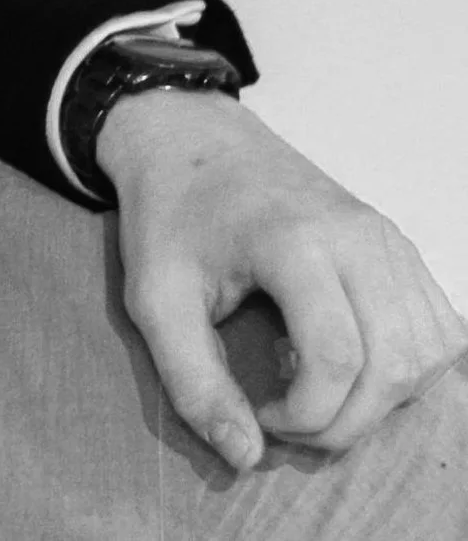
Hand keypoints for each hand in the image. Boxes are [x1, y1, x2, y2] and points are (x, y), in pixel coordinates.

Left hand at [98, 89, 467, 471]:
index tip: (260, 414)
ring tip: (314, 388)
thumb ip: (192, 379)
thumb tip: (244, 455)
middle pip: (395, 364)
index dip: (307, 415)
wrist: (189, 138)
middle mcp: (357, 236)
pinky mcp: (397, 245)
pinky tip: (347, 361)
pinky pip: (438, 327)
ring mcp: (386, 237)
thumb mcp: (154, 298)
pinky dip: (406, 367)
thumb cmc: (169, 215)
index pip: (338, 357)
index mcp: (294, 240)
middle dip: (346, 421)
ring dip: (381, 399)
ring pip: (429, 352)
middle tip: (286, 419)